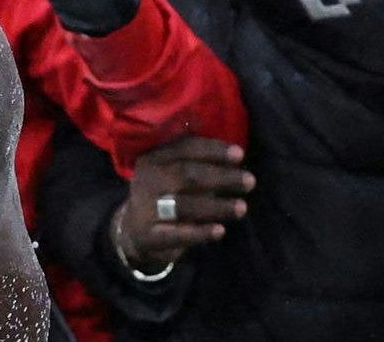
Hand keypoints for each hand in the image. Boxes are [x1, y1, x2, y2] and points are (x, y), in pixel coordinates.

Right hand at [111, 137, 252, 268]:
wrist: (134, 232)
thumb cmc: (166, 195)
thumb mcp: (172, 172)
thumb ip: (198, 162)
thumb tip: (235, 153)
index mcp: (154, 158)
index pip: (184, 148)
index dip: (213, 150)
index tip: (240, 154)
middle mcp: (147, 179)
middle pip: (186, 174)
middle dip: (221, 177)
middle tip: (250, 181)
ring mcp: (145, 208)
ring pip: (183, 205)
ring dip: (216, 206)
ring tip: (242, 208)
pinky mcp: (149, 236)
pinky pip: (177, 234)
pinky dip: (200, 232)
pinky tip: (220, 231)